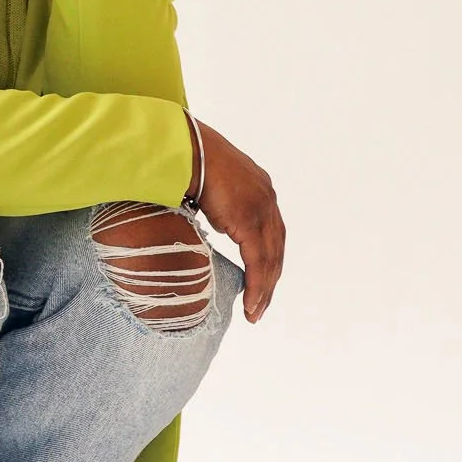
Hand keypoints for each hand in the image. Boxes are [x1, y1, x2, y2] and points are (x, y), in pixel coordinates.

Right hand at [191, 117, 284, 322]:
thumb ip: (221, 204)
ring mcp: (260, 210)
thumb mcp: (212, 186)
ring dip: (264, 289)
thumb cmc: (188, 161)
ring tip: (255, 312)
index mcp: (261, 189)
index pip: (272, 233)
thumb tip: (216, 220)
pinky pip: (258, 261)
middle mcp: (267, 199)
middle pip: (276, 249)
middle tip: (261, 306)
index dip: (268, 260)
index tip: (262, 283)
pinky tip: (251, 302)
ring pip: (270, 260)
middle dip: (270, 281)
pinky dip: (256, 284)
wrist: (185, 149)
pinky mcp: (249, 221)